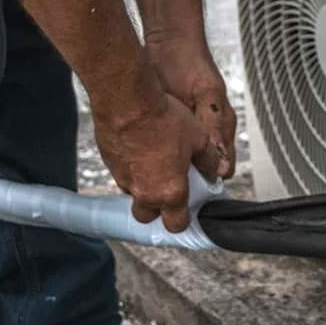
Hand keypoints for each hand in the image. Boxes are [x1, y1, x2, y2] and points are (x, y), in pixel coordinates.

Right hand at [94, 92, 218, 231]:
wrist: (128, 100)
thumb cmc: (163, 118)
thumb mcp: (198, 138)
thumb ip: (209, 159)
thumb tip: (217, 168)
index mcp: (169, 191)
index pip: (176, 224)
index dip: (183, 220)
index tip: (187, 211)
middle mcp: (144, 191)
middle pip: (147, 216)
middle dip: (156, 209)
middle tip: (167, 191)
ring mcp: (123, 178)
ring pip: (132, 193)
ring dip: (142, 185)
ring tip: (154, 163)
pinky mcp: (109, 163)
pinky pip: (120, 173)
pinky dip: (129, 166)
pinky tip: (139, 147)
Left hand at [146, 35, 236, 178]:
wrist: (166, 44)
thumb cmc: (190, 64)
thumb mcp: (205, 95)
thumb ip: (214, 127)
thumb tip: (221, 166)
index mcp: (221, 126)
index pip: (221, 167)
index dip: (208, 182)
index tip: (192, 193)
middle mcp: (205, 131)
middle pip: (199, 169)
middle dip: (185, 179)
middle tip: (169, 187)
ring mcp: (185, 129)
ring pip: (179, 162)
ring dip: (169, 168)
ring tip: (154, 176)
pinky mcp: (166, 124)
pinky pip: (163, 149)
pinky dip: (155, 155)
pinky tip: (144, 158)